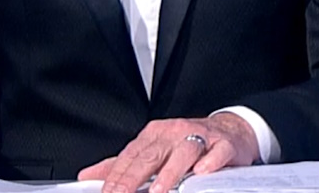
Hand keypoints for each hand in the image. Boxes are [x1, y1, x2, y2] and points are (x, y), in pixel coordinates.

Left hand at [78, 114, 258, 192]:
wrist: (230, 131)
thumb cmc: (187, 143)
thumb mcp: (153, 150)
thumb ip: (122, 165)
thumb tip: (88, 176)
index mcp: (154, 134)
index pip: (131, 156)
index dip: (117, 176)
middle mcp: (175, 132)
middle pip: (151, 154)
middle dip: (134, 178)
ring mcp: (200, 137)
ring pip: (183, 152)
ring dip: (170, 172)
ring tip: (158, 191)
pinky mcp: (223, 144)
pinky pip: (217, 152)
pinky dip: (209, 161)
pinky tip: (201, 172)